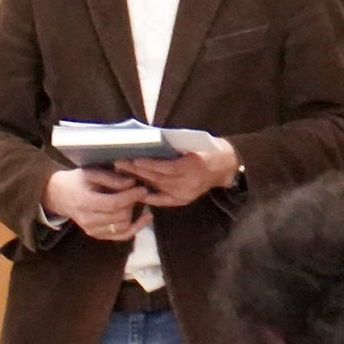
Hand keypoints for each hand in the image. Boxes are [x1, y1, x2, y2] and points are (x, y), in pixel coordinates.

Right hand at [43, 166, 149, 243]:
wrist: (60, 196)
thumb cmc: (76, 181)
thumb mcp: (91, 173)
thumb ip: (111, 179)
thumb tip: (132, 184)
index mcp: (85, 202)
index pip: (113, 203)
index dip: (130, 197)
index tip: (142, 189)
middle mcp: (88, 220)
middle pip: (119, 216)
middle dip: (132, 204)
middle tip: (138, 193)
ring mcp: (92, 230)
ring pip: (122, 227)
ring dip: (134, 215)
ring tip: (138, 203)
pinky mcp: (97, 235)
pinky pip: (120, 236)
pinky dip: (135, 228)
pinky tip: (144, 219)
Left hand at [115, 135, 238, 208]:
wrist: (224, 167)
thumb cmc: (206, 150)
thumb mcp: (192, 144)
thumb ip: (172, 146)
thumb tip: (148, 142)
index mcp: (192, 166)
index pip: (166, 167)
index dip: (149, 165)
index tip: (133, 160)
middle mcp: (187, 183)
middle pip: (157, 178)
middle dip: (137, 171)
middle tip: (119, 164)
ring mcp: (184, 194)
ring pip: (156, 188)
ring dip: (138, 181)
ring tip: (122, 173)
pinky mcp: (181, 201)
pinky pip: (160, 200)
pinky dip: (147, 195)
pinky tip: (133, 189)